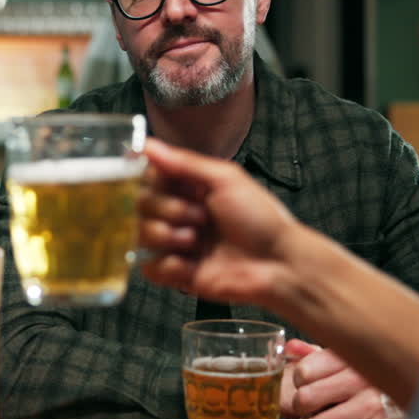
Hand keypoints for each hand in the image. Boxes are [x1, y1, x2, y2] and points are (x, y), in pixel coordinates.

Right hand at [137, 139, 302, 308]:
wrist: (279, 264)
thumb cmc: (260, 219)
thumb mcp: (226, 179)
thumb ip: (184, 163)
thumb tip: (147, 145)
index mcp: (189, 188)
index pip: (148, 177)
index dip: (146, 179)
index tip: (153, 181)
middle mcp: (178, 213)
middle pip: (139, 204)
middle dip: (164, 208)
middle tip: (197, 215)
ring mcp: (175, 244)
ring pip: (140, 235)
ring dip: (165, 235)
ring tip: (195, 240)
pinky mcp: (176, 274)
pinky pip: (150, 268)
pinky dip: (169, 265)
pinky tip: (191, 265)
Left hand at [283, 340, 402, 418]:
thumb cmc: (379, 381)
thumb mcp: (353, 359)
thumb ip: (319, 353)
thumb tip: (290, 348)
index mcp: (352, 357)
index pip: (305, 371)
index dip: (301, 381)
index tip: (309, 383)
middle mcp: (361, 381)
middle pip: (306, 399)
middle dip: (304, 406)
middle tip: (314, 406)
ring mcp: (370, 408)